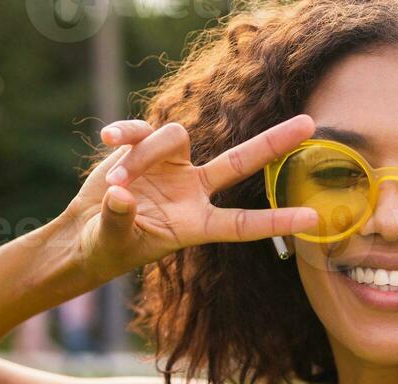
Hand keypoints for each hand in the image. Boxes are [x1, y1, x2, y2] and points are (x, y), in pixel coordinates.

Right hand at [58, 114, 319, 283]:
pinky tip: (107, 138)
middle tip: (309, 122)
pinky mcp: (145, 148)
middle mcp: (193, 192)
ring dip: (141, 156)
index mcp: (195, 224)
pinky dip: (126, 132)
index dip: (277, 222)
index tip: (313, 218)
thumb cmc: (105, 247)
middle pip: (240, 162)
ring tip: (114, 182)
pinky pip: (144, 129)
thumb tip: (120, 196)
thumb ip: (118, 220)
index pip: (243, 224)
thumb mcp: (110, 242)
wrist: (85, 232)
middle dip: (273, 142)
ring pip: (174, 137)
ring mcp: (172, 167)